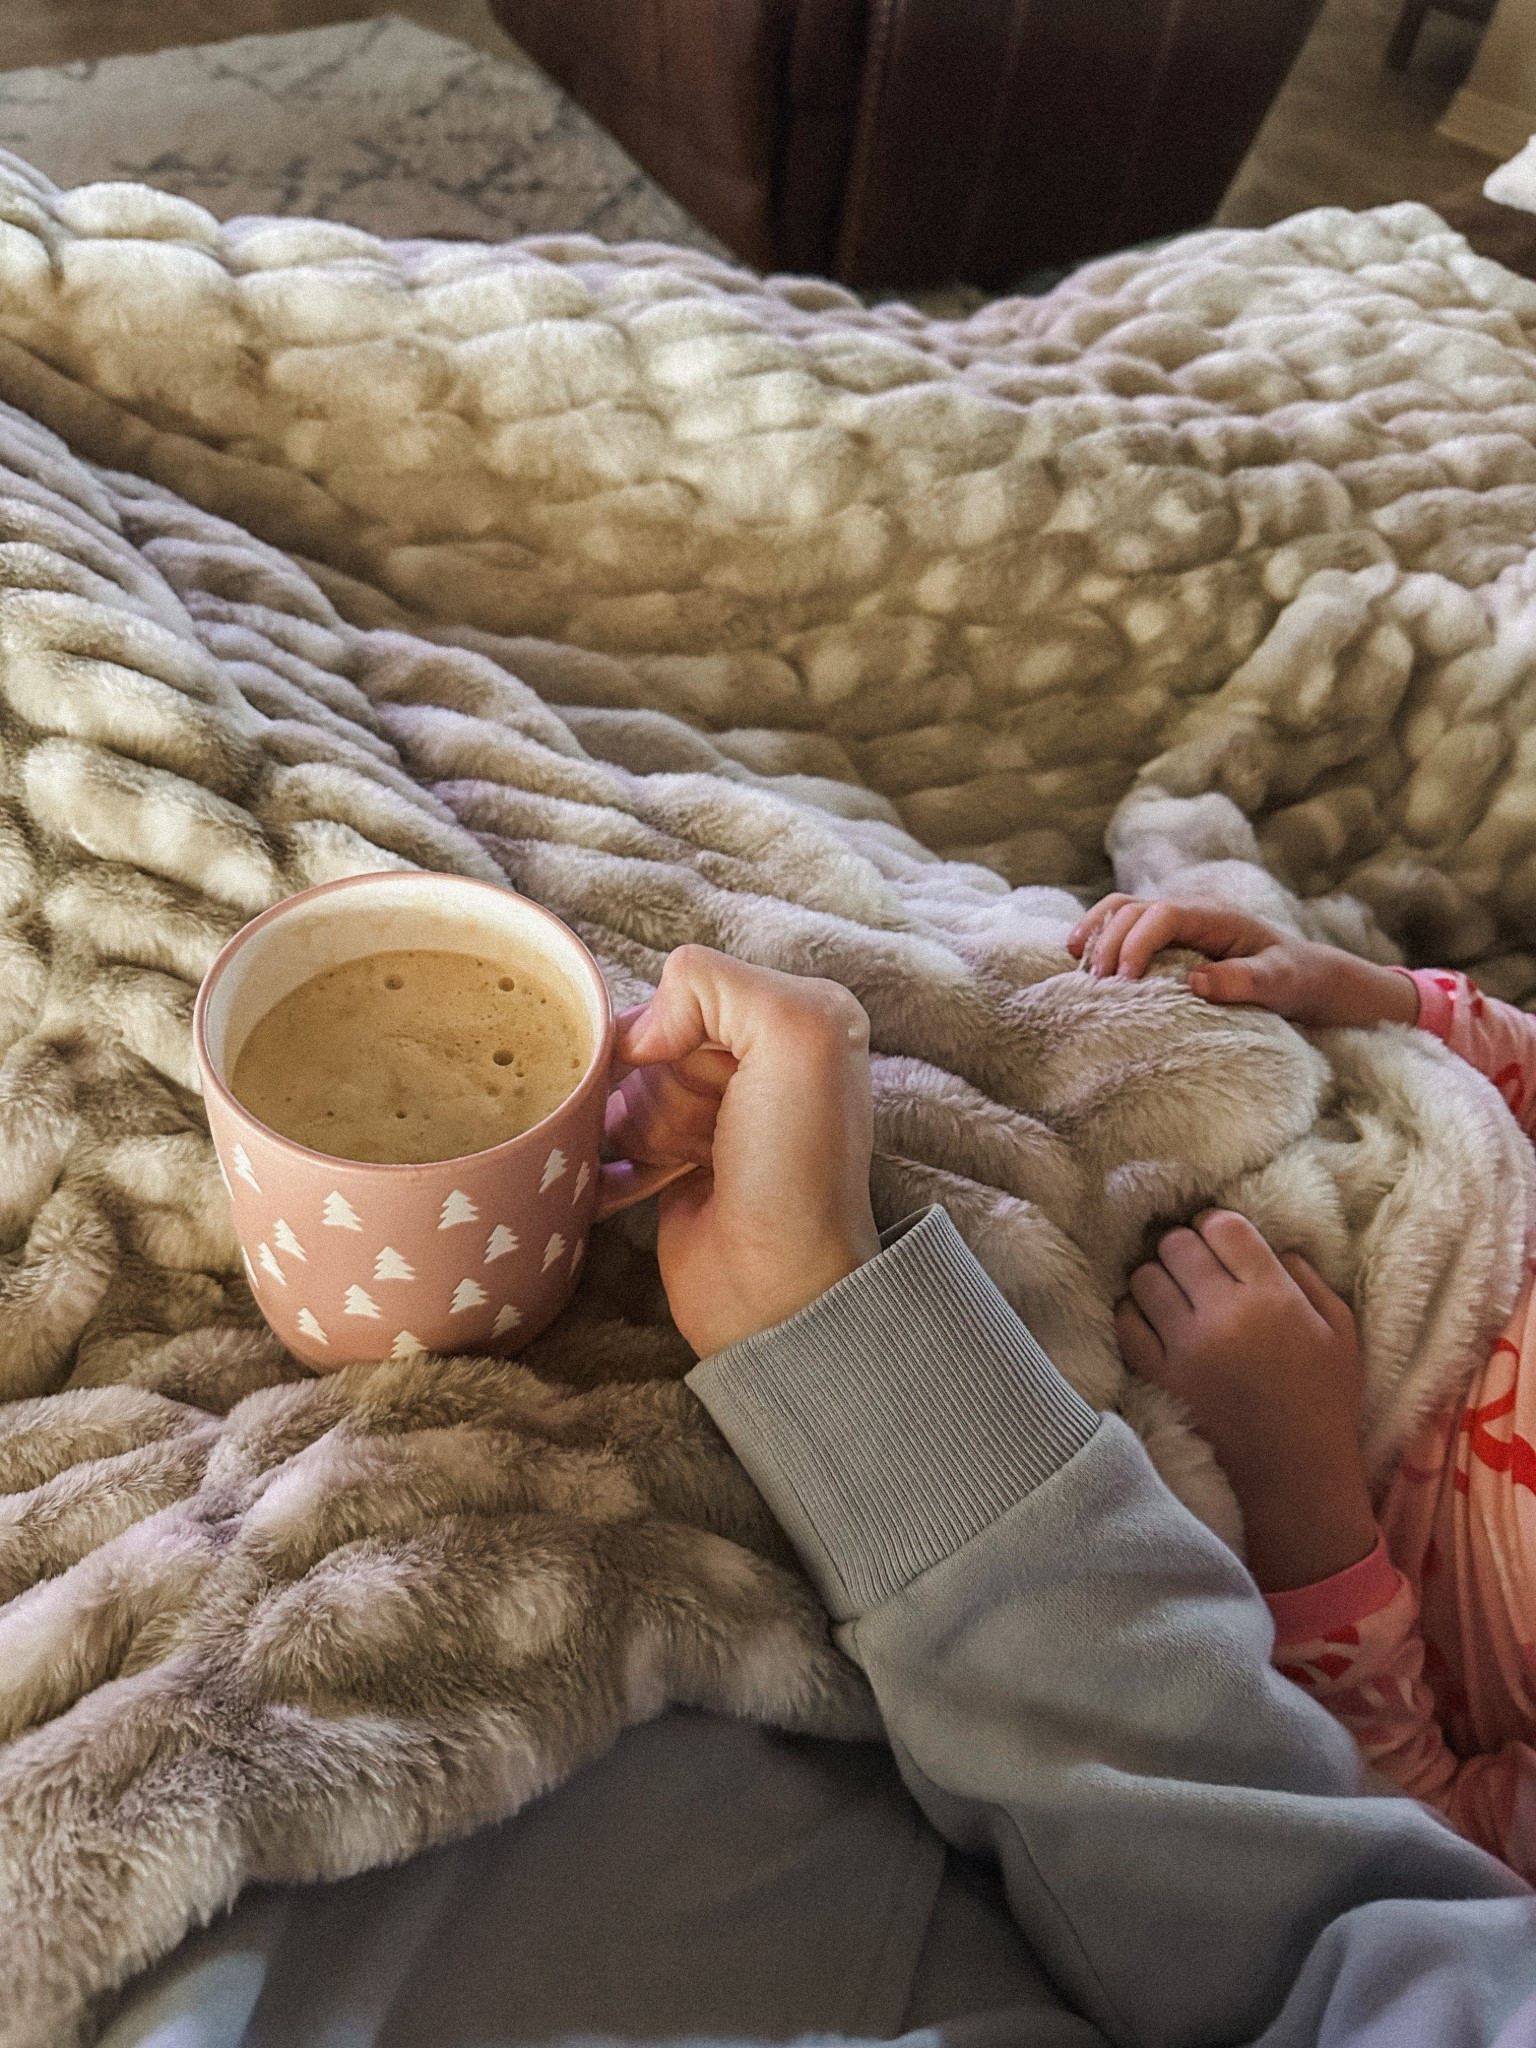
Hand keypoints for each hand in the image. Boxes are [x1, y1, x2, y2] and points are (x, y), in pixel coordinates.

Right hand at [606, 946, 881, 1357]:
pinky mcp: (674, 1168)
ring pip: (626, 1091)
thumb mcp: (794, 1035)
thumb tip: (639, 1032)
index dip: (675, 1032)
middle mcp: (758, 1063)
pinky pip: (609, 1143)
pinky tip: (616, 1182)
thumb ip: (714, 984)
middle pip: (654, 1043)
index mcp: (797, 1018)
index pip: (691, 989)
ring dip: (635, 1127)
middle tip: (704, 1132)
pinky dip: (604, 1163)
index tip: (700, 1076)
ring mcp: (713, 1118)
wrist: (777, 1288)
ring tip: (677, 1164)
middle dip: (657, 1085)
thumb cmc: (796, 1168)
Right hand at [1067, 895, 1419, 1029]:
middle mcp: (1189, 912)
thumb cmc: (1293, 979)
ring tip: (1079, 967)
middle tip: (1098, 985)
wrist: (1303, 974)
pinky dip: (1097, 936)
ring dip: (1095, 933)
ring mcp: (1174, 922)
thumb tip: (1195, 982)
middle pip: (1131, 909)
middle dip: (1108, 942)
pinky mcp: (1165, 938)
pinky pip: (1122, 926)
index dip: (1135, 942)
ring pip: (1120, 910)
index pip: (1161, 915)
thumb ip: (1243, 981)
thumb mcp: (1279, 983)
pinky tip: (1081, 958)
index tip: (1123, 981)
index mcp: (1214, 917)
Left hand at [1115, 1210, 1375, 1591]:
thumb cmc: (1325, 1399)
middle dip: (1186, 1247)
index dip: (1218, 1226)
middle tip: (1199, 1269)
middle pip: (1176, 1244)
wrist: (1294, 1474)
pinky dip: (1135, 1313)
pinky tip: (1158, 1322)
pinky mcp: (1158, 1376)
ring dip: (1158, 1278)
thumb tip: (1266, 1242)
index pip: (1222, 1226)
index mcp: (1272, 1296)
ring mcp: (1184, 1346)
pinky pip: (1124, 1321)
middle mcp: (1223, 1315)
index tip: (1222, 1242)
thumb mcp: (1339, 1328)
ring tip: (1177, 1295)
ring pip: (1143, 1277)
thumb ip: (1305, 1275)